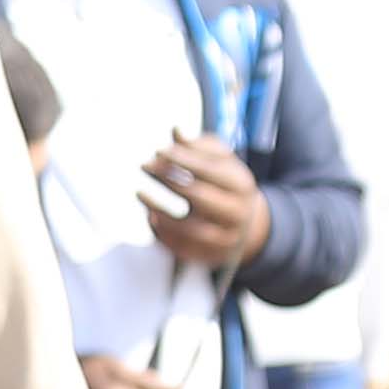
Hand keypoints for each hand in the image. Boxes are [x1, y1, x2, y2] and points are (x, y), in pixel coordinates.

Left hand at [138, 132, 268, 270]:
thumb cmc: (225, 184)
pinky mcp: (210, 256)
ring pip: (189, 227)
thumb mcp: (221, 161)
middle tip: (145, 166)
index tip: (158, 150)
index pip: (209, 170)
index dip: (183, 159)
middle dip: (168, 180)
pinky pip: (181, 248)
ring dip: (160, 210)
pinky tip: (150, 217)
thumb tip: (176, 131)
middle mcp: (236, 212)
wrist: (247, 226)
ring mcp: (225, 237)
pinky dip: (162, 233)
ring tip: (141, 194)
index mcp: (241, 184)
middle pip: (197, 196)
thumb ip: (199, 146)